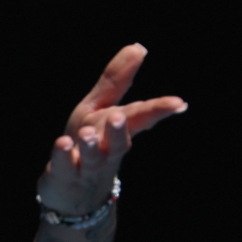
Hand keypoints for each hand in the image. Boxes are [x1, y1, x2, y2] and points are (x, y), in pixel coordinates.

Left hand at [37, 44, 186, 213]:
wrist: (72, 194)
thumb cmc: (89, 143)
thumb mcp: (100, 109)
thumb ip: (118, 80)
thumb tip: (139, 46)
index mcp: (117, 130)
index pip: (140, 118)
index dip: (159, 110)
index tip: (179, 104)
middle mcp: (105, 150)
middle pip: (117, 143)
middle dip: (119, 132)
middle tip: (120, 118)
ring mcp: (85, 167)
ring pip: (91, 159)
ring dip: (89, 146)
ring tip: (86, 134)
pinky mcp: (63, 176)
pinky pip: (63, 167)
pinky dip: (63, 157)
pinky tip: (62, 145)